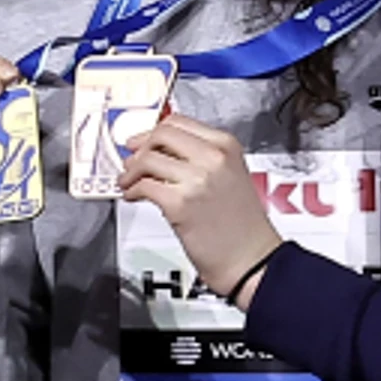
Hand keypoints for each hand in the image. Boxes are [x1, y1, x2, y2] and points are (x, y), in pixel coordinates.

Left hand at [119, 115, 281, 306]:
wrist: (251, 259)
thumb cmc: (242, 226)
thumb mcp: (230, 175)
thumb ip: (199, 158)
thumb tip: (160, 150)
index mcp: (226, 146)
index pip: (178, 122)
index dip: (153, 131)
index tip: (143, 140)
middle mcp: (213, 158)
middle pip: (161, 135)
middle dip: (140, 148)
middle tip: (131, 159)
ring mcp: (196, 179)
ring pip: (147, 159)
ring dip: (131, 171)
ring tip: (129, 181)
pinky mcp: (180, 203)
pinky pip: (144, 185)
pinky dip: (132, 190)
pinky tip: (135, 196)